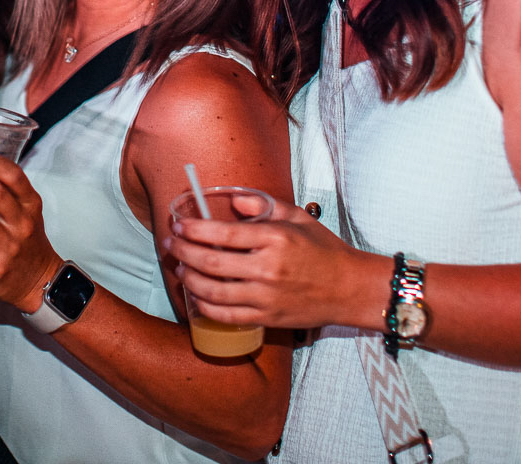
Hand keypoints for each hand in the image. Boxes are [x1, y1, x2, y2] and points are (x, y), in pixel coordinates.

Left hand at [166, 198, 387, 330]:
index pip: (224, 234)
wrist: (349, 288)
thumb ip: (263, 205)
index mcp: (275, 239)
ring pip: (214, 292)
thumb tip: (232, 200)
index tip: (180, 225)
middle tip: (171, 244)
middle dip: (184, 252)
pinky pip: (227, 316)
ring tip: (180, 269)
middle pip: (212, 263)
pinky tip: (196, 296)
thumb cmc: (323, 249)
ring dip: (189, 280)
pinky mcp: (267, 319)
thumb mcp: (297, 216)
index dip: (196, 230)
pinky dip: (206, 308)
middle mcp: (268, 269)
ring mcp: (267, 297)